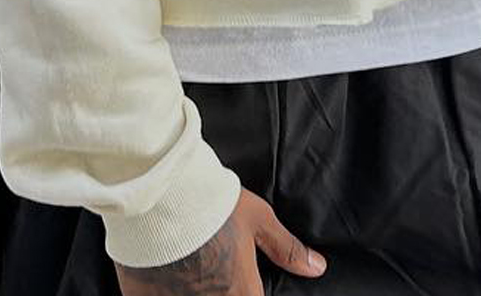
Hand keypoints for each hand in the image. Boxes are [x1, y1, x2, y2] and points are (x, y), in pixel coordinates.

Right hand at [113, 186, 326, 295]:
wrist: (163, 194)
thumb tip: (317, 268)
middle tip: (210, 269)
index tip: (240, 280)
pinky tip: (165, 276)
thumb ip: (286, 248)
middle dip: (219, 289)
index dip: (249, 291)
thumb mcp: (258, 219)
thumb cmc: (213, 205)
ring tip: (189, 271)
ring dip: (192, 290)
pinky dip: (164, 290)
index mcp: (241, 293)